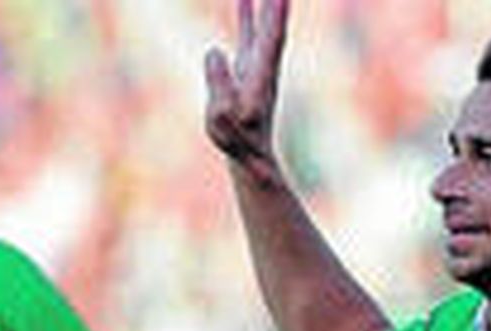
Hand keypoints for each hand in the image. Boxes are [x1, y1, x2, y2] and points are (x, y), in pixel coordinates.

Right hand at [204, 0, 289, 160]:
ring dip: (265, 4)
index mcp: (261, 78)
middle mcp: (264, 68)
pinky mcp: (247, 69)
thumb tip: (214, 50)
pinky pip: (248, 36)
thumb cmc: (238, 140)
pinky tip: (244, 1)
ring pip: (263, 28)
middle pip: (273, 27)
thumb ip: (219, 83)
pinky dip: (248, 17)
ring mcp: (257, 66)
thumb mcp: (222, 116)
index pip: (271, 40)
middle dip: (276, 5)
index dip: (276, 17)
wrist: (251, 156)